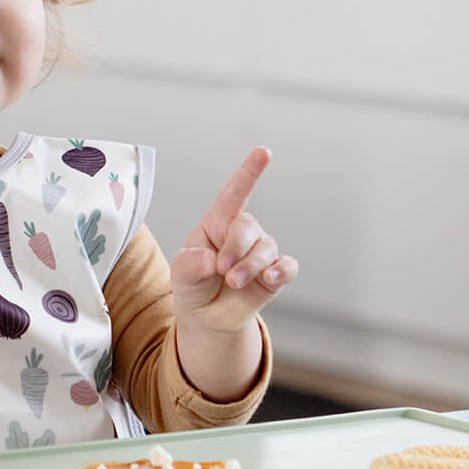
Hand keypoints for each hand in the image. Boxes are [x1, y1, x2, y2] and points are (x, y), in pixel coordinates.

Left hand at [170, 147, 297, 333]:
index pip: (235, 192)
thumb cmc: (193, 283)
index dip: (249, 172)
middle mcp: (242, 234)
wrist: (206, 316)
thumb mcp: (181, 271)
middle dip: (235, 248)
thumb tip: (213, 261)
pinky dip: (280, 270)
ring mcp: (260, 253)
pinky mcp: (274, 275)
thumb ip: (191, 263)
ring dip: (249, 267)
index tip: (264, 152)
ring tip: (233, 282)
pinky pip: (287, 266)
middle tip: (222, 269)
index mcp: (218, 222)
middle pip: (248, 226)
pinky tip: (269, 278)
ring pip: (266, 249)